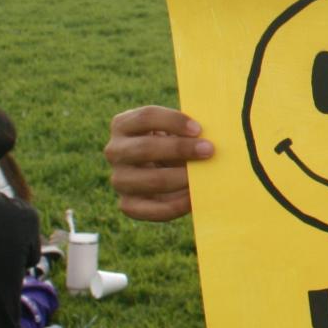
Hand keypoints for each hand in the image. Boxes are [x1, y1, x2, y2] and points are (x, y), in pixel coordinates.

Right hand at [104, 105, 211, 221]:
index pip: (146, 117)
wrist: (167, 172)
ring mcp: (118, 179)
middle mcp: (114, 151)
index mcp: (123, 125)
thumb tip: (213, 133)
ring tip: (203, 177)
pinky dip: (176, 205)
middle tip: (209, 150)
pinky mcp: (127, 204)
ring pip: (149, 180)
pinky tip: (194, 198)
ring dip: (180, 178)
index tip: (198, 129)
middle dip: (180, 149)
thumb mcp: (175, 131)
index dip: (173, 121)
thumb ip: (188, 130)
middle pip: (145, 148)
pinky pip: (150, 209)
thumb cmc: (175, 144)